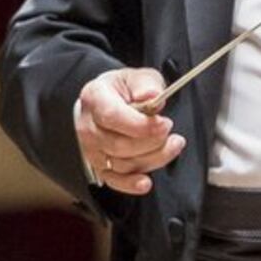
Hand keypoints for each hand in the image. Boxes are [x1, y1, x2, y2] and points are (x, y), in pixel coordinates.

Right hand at [74, 66, 181, 195]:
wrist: (108, 102)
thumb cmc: (122, 91)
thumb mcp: (136, 77)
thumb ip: (146, 83)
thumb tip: (152, 95)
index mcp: (95, 98)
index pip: (113, 116)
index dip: (141, 125)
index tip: (163, 123)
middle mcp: (89, 127)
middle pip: (119, 145)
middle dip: (152, 142)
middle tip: (169, 129)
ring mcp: (93, 149)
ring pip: (123, 164)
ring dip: (153, 158)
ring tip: (172, 144)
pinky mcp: (101, 166)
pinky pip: (115, 181)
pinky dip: (131, 184)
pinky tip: (145, 182)